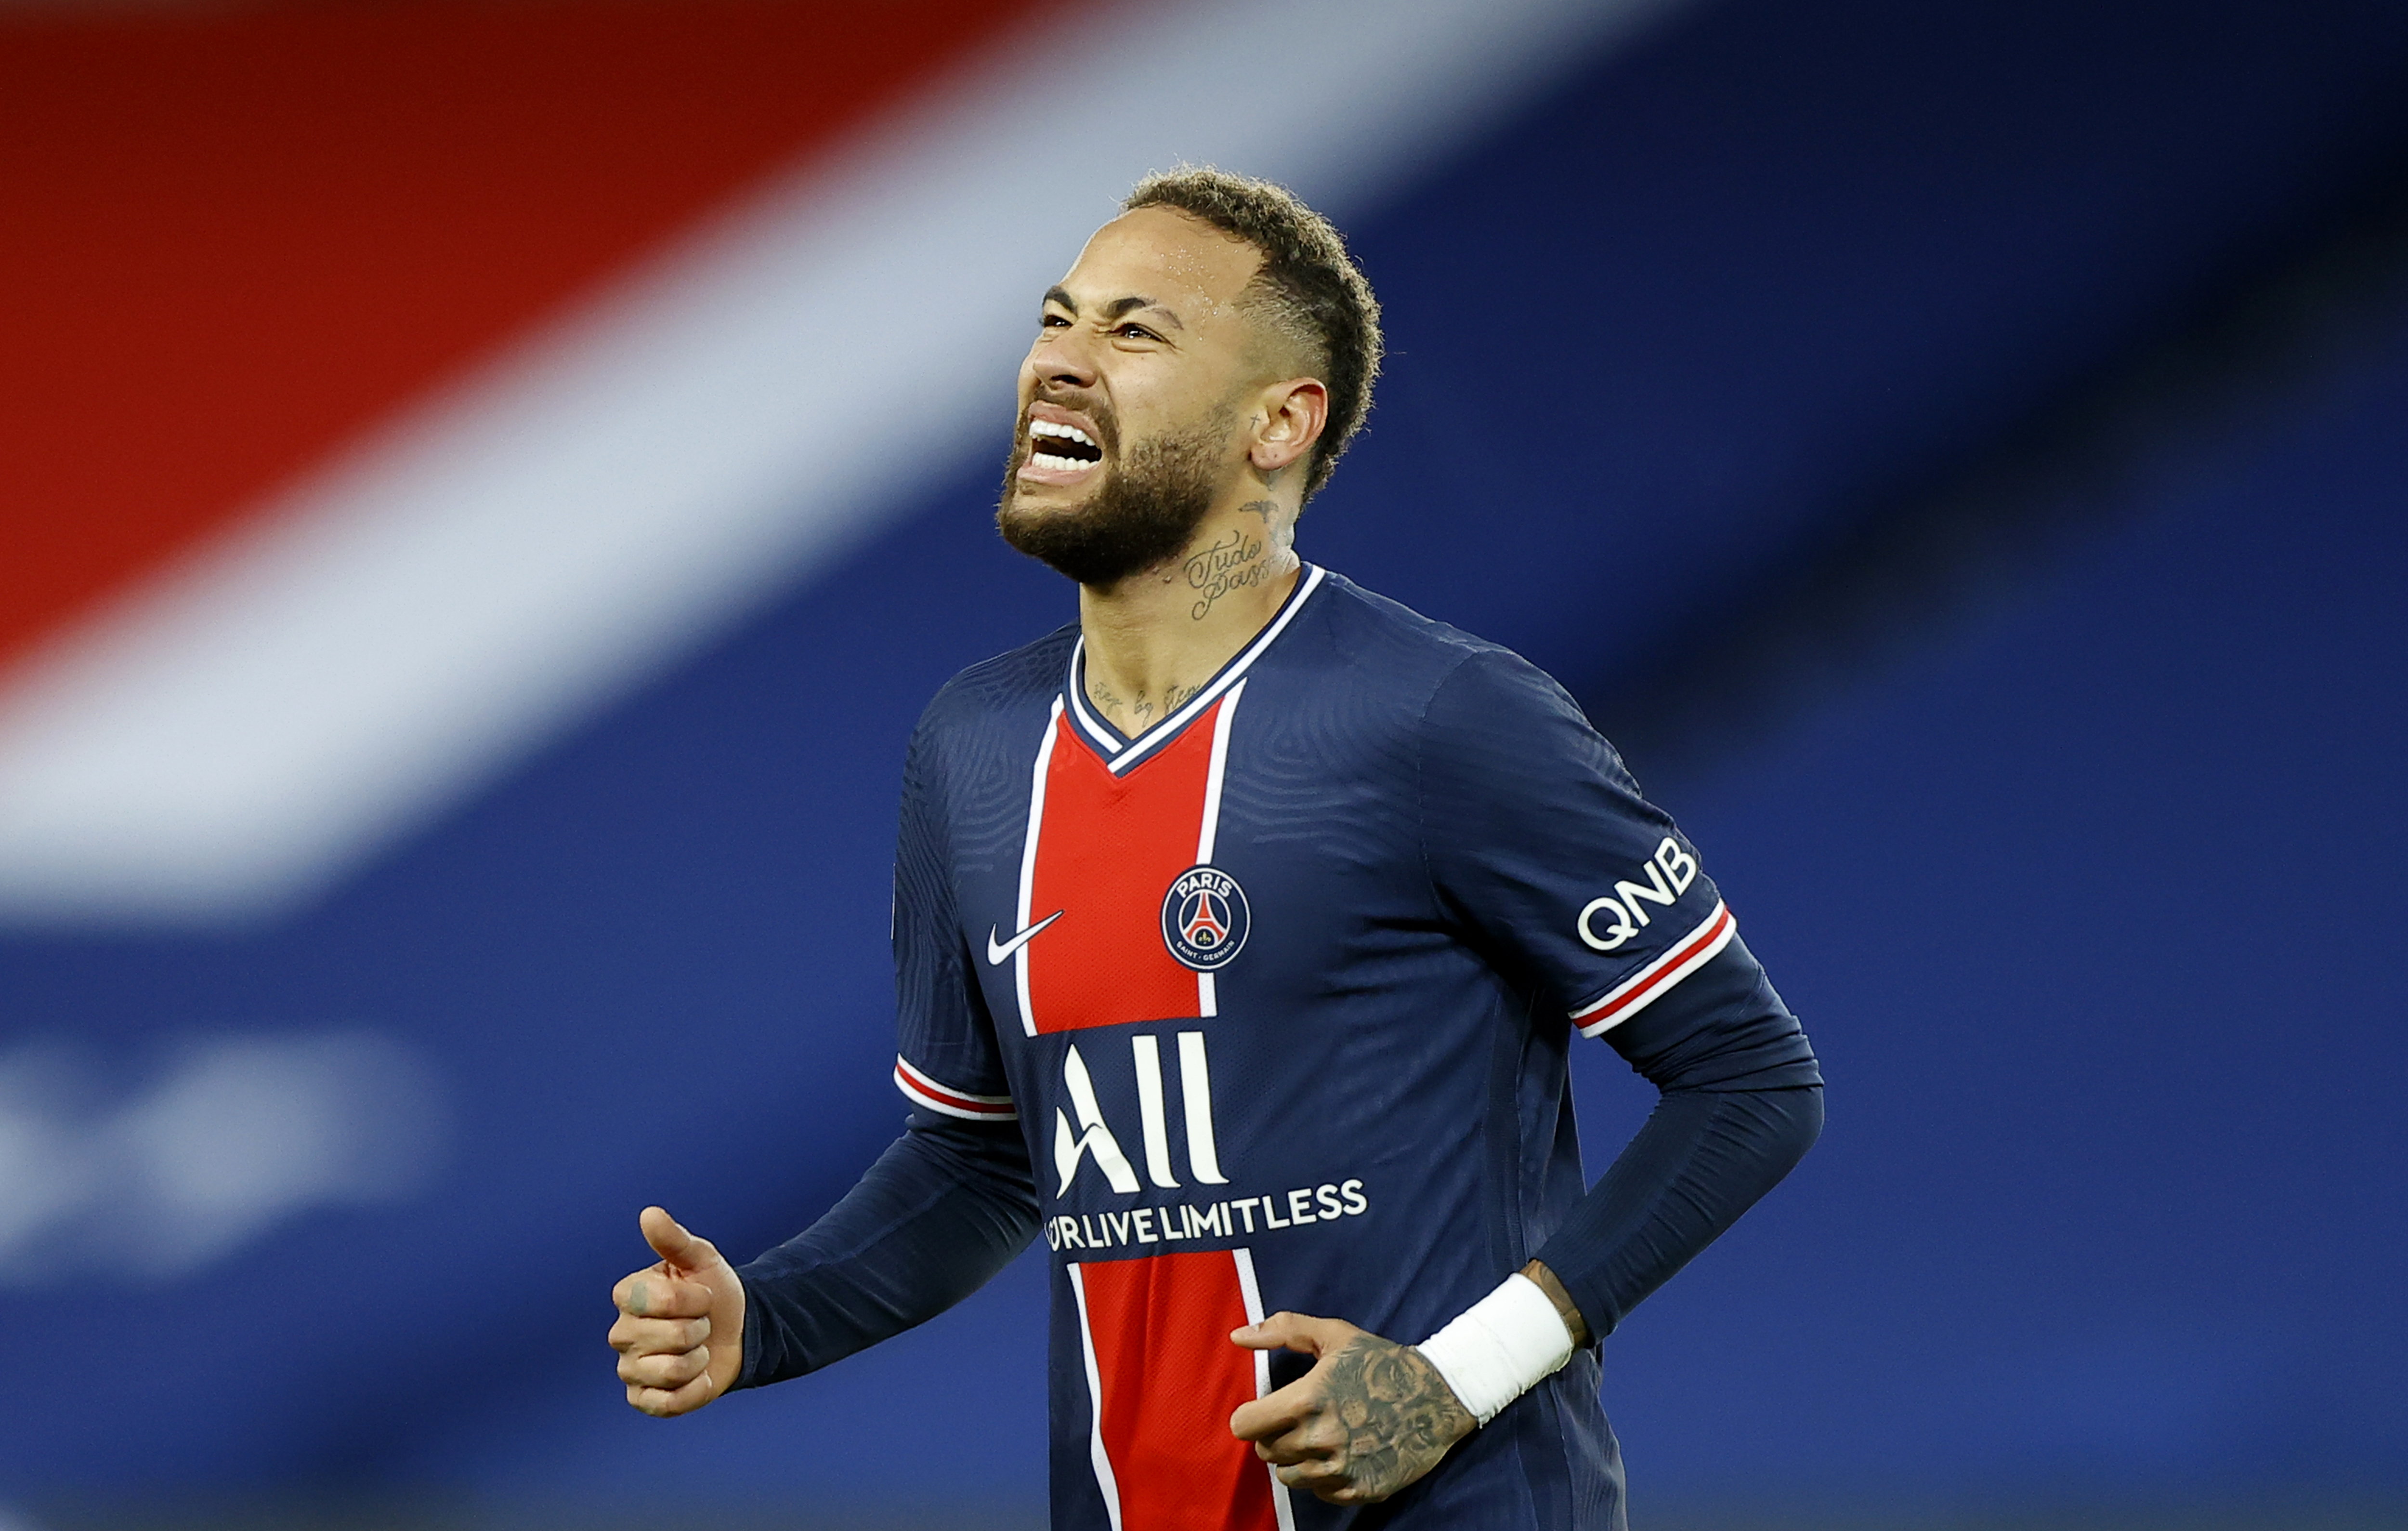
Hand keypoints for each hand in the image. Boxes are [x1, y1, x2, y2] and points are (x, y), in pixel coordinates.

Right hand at [607, 1206, 745, 1416]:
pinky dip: (696, 1390)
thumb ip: (674, 1240)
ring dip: (699, 1359)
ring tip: (698, 1349)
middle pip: (672, 1336)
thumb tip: (649, 1213)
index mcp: (628, 1295)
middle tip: (701, 1324)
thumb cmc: (713, 1291)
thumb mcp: (701, 1259)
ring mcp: (629, 1369)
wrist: (737, 1331)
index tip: (703, 1295)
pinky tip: (698, 1376)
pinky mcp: (643, 1399)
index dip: (694, 1298)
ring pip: (672, 1371)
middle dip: (701, 1329)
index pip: (660, 1299)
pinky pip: (671, 1403)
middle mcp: (621, 1333)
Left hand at [1228, 1311, 1475, 1504]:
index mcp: (1307, 1400)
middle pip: (1265, 1451)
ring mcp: (1340, 1469)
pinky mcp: (1359, 1490)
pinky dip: (1322, 1476)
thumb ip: (1282, 1330)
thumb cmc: (1381, 1362)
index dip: (1250, 1416)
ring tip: (1320, 1435)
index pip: (1245, 1425)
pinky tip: (1342, 1452)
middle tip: (1298, 1419)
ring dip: (1296, 1458)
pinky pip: (1319, 1491)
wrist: (1438, 1396)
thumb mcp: (1334, 1334)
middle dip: (1274, 1434)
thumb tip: (1237, 1337)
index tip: (1265, 1410)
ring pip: (1288, 1476)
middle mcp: (1320, 1439)